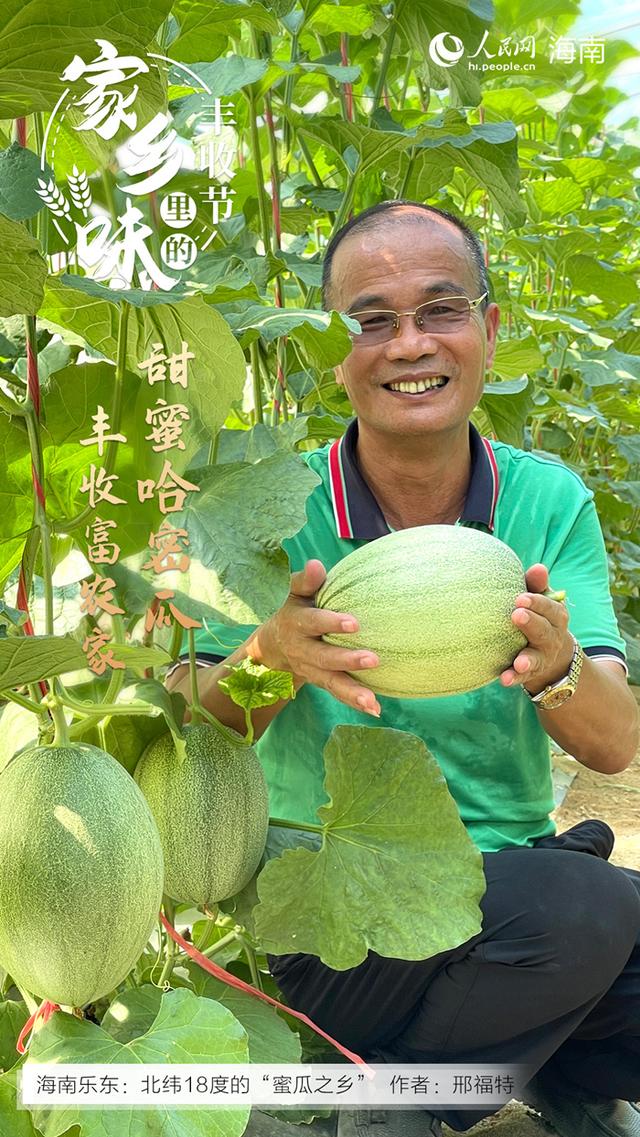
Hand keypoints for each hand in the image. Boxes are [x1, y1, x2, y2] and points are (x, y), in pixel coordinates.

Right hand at [251, 559, 380, 716]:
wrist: (272, 647)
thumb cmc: (294, 611)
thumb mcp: (295, 594)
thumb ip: (306, 581)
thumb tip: (316, 564)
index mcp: (296, 624)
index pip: (313, 623)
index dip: (331, 623)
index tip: (354, 623)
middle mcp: (302, 650)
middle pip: (323, 657)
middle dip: (346, 660)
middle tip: (373, 659)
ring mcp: (311, 670)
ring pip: (331, 682)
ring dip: (352, 692)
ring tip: (372, 701)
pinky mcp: (321, 682)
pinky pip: (337, 693)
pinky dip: (354, 702)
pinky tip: (375, 709)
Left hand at [500, 563, 574, 695]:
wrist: (554, 658)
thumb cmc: (540, 618)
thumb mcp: (542, 602)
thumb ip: (537, 585)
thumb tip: (538, 568)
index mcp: (556, 617)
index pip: (551, 608)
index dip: (537, 603)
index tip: (520, 597)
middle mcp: (552, 638)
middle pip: (544, 631)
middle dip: (532, 623)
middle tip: (516, 615)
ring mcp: (541, 658)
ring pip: (536, 658)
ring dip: (527, 659)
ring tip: (519, 661)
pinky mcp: (529, 674)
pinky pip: (522, 678)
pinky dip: (514, 678)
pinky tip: (504, 679)